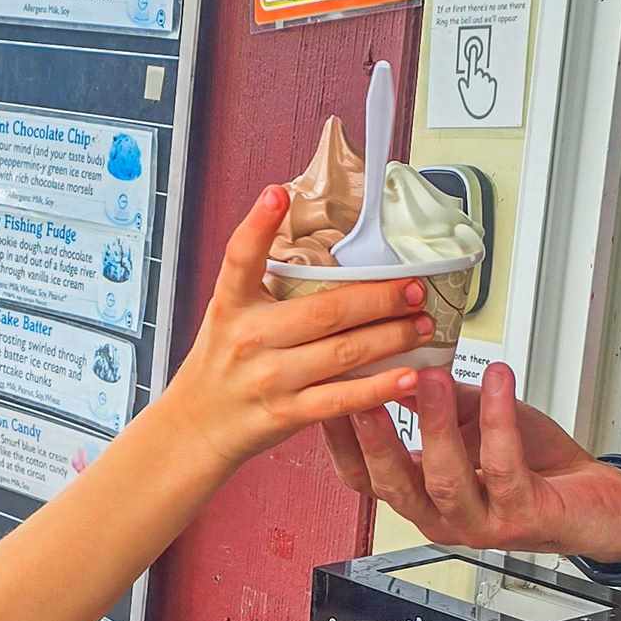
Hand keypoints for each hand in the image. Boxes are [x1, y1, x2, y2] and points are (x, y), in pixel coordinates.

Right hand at [157, 186, 435, 472]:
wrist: (197, 426)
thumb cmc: (223, 365)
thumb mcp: (230, 316)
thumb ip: (266, 287)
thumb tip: (325, 251)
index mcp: (232, 305)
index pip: (240, 258)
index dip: (258, 225)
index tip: (278, 194)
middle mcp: (249, 338)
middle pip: (324, 310)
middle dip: (379, 297)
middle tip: (415, 288)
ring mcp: (269, 378)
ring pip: (343, 352)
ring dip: (392, 337)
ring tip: (423, 326)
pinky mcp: (285, 414)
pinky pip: (341, 399)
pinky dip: (379, 388)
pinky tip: (409, 376)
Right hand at [321, 363, 620, 564]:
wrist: (592, 501)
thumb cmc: (531, 465)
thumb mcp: (471, 424)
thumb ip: (431, 400)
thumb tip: (392, 360)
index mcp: (421, 497)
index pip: (363, 478)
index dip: (341, 441)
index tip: (327, 393)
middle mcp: (442, 518)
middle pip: (392, 485)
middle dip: (374, 437)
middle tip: (360, 392)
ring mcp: (481, 523)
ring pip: (444, 480)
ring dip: (434, 424)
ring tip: (431, 378)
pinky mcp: (522, 517)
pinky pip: (504, 467)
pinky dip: (498, 420)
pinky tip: (496, 379)